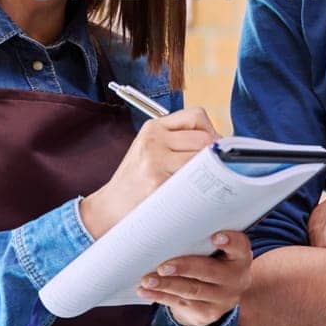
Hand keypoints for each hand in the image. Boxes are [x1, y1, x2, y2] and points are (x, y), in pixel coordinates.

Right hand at [80, 107, 218, 238]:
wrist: (108, 209)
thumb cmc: (134, 183)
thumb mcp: (150, 151)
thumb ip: (178, 142)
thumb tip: (218, 144)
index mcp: (153, 128)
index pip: (197, 116)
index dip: (211, 131)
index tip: (212, 149)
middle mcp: (154, 139)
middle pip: (204, 138)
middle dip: (215, 155)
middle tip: (214, 171)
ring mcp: (155, 160)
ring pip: (202, 159)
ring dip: (210, 173)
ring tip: (203, 184)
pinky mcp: (158, 182)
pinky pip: (193, 181)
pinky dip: (201, 188)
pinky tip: (195, 195)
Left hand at [139, 230, 252, 325]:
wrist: (218, 294)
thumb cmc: (210, 257)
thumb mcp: (214, 246)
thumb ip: (199, 231)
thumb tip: (161, 203)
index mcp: (240, 256)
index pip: (239, 246)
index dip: (230, 241)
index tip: (215, 236)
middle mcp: (236, 278)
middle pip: (209, 272)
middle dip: (184, 268)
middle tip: (163, 266)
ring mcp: (223, 299)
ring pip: (192, 291)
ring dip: (166, 285)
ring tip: (147, 280)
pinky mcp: (207, 312)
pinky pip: (181, 304)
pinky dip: (160, 297)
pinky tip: (145, 291)